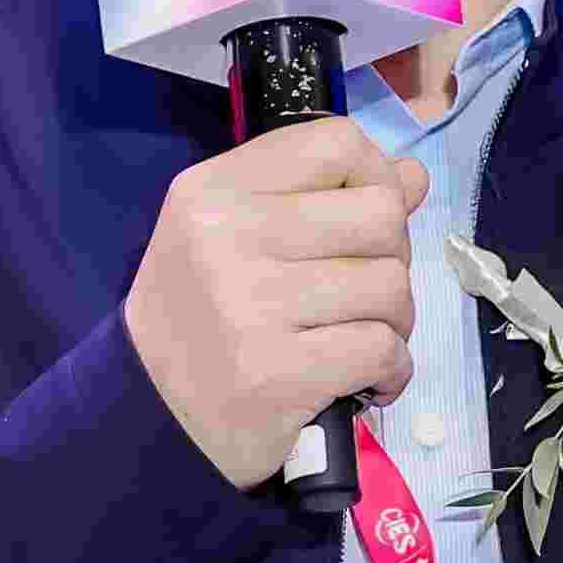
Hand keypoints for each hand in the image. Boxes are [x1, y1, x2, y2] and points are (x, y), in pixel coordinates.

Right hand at [123, 119, 432, 488]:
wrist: (152, 419)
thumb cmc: (202, 321)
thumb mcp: (237, 239)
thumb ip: (322, 199)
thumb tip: (411, 176)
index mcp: (214, 190)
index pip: (337, 143)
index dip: (376, 179)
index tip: (364, 225)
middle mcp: (226, 236)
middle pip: (380, 214)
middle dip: (393, 259)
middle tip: (362, 297)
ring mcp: (250, 305)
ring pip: (391, 285)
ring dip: (394, 322)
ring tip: (357, 341)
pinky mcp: (277, 372)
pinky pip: (383, 349)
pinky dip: (390, 372)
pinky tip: (362, 383)